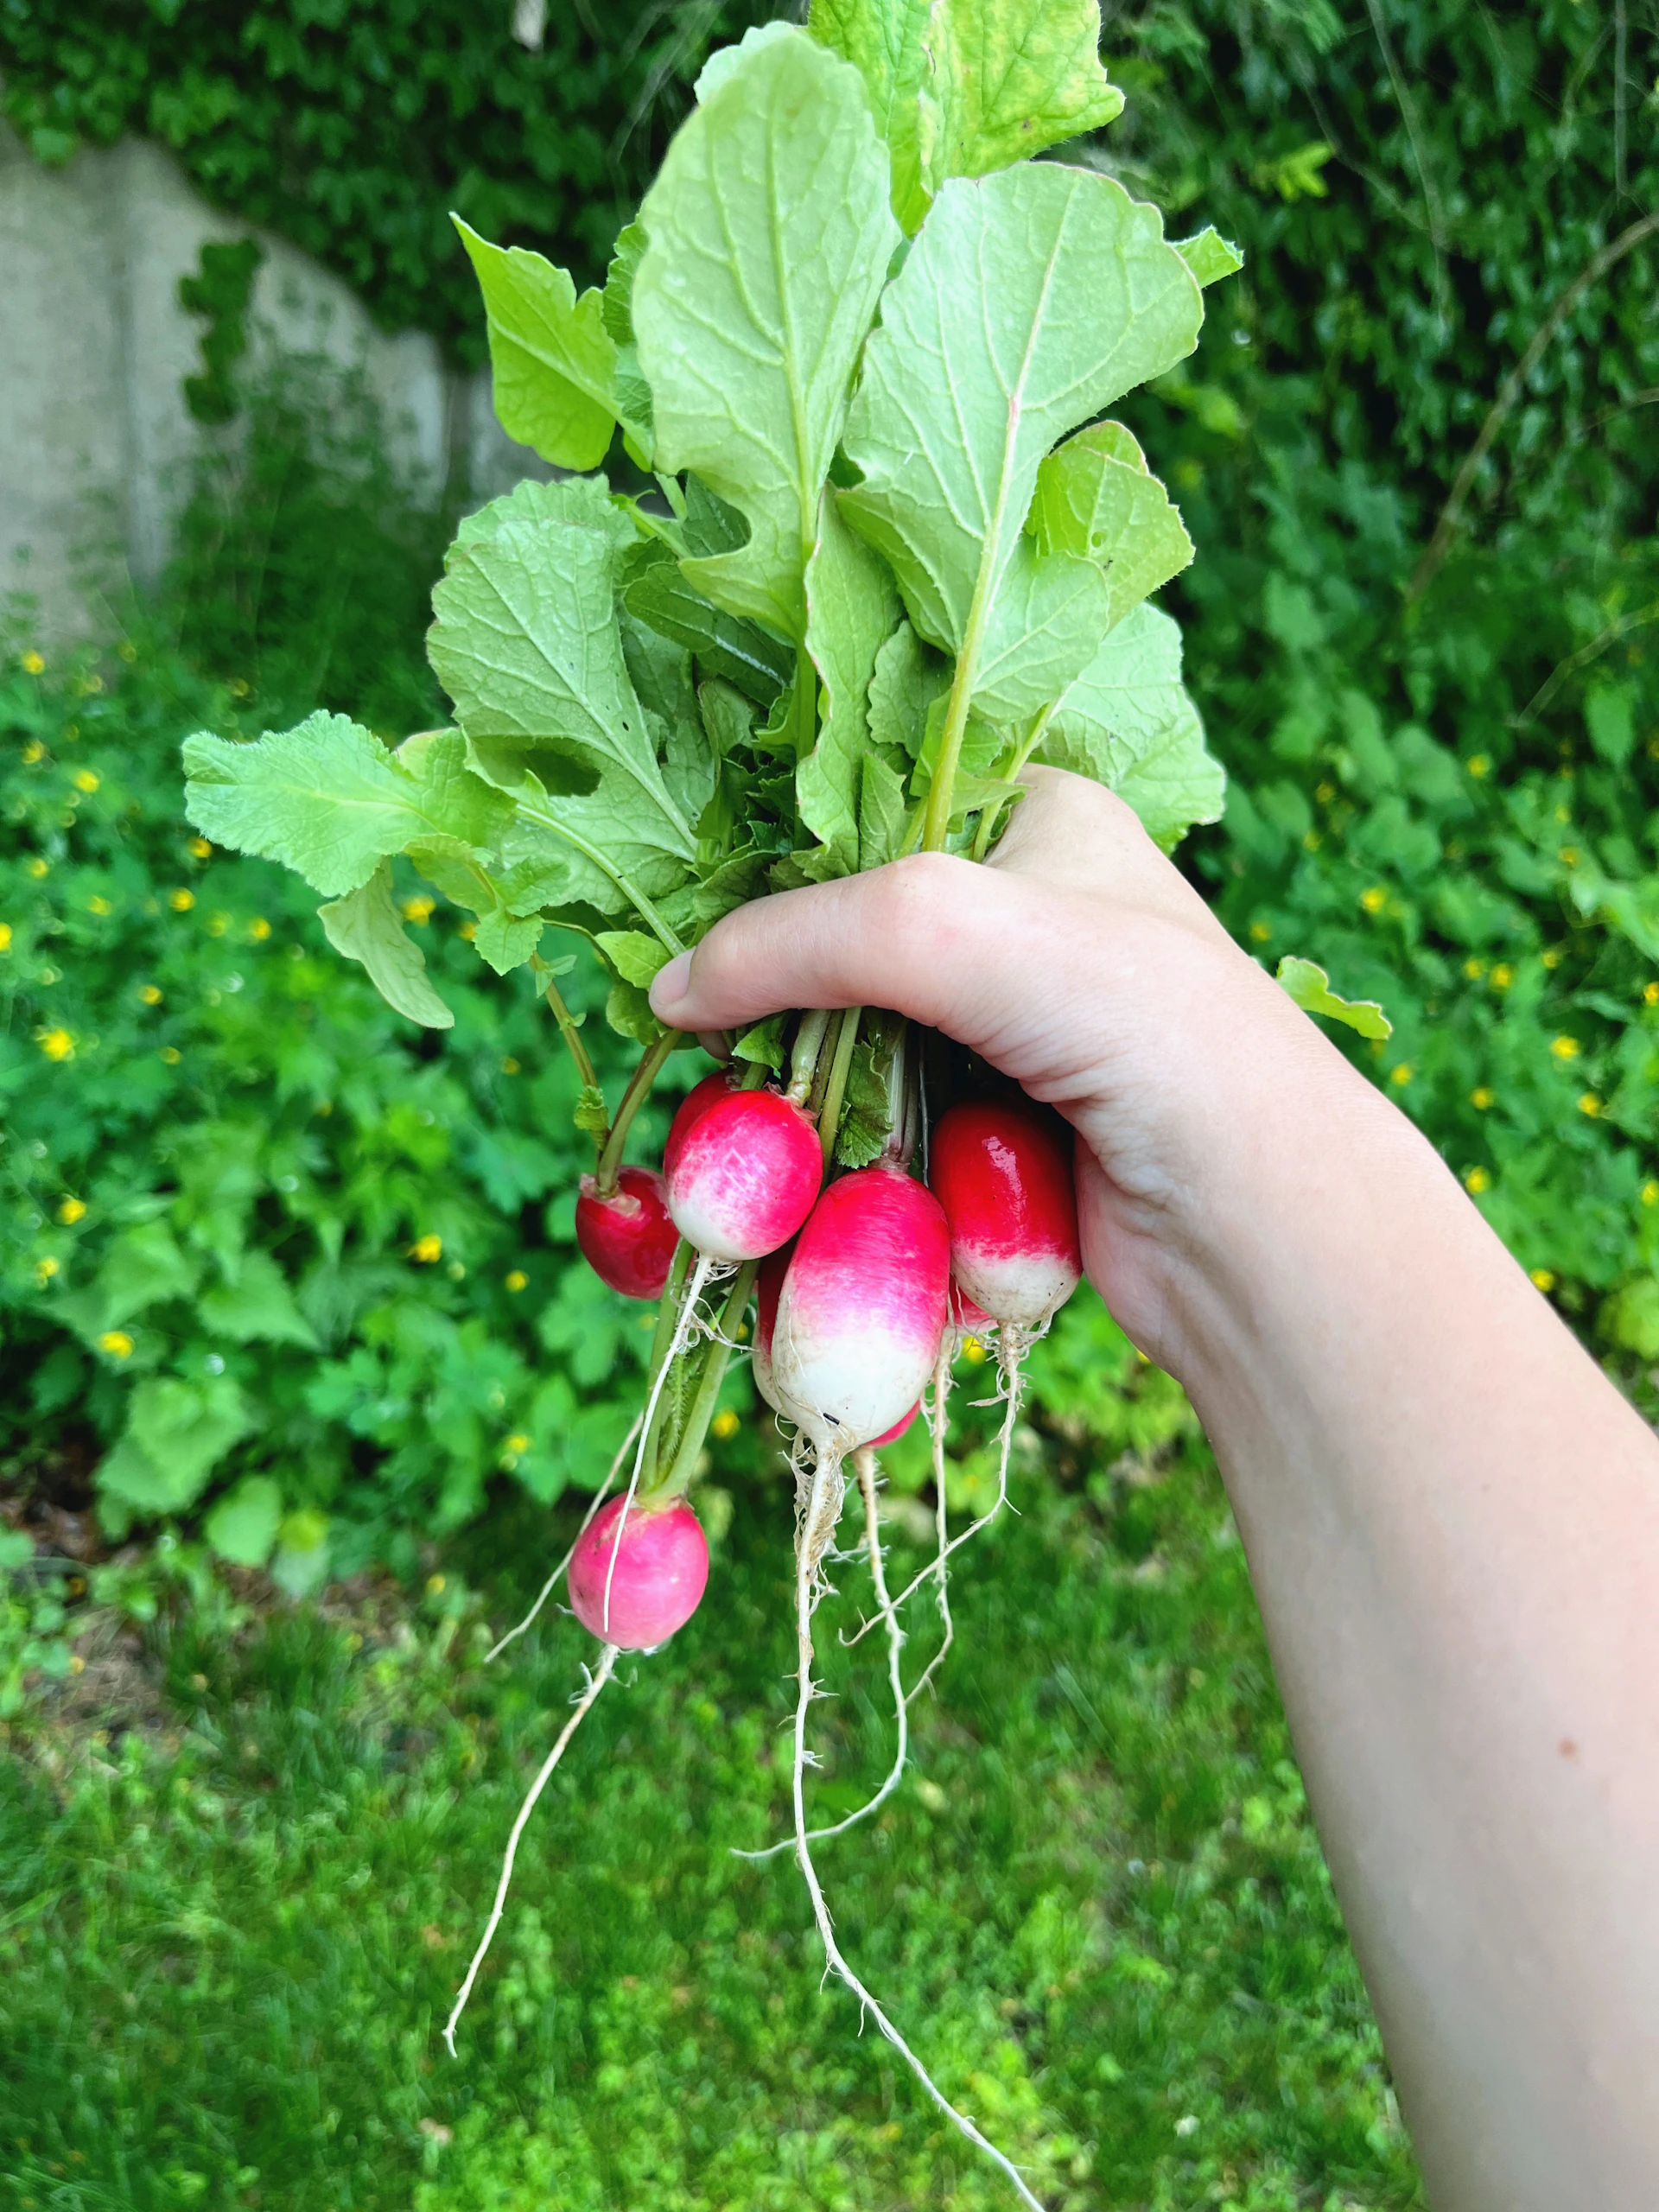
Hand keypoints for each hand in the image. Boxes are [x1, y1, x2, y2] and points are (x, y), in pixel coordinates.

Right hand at [651, 767, 1365, 1368]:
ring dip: (802, 1092)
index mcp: (1035, 815)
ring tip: (737, 1123)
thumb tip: (665, 990)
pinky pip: (887, 1130)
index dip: (772, 862)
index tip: (684, 914)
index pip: (863, 808)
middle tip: (695, 1032)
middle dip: (775, 995)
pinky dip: (844, 1155)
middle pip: (849, 941)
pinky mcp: (1005, 1132)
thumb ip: (801, 937)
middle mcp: (1028, 914)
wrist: (1255, 1223)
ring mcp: (1016, 1030)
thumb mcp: (951, 928)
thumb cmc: (1137, 1028)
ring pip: (857, 1047)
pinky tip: (797, 1178)